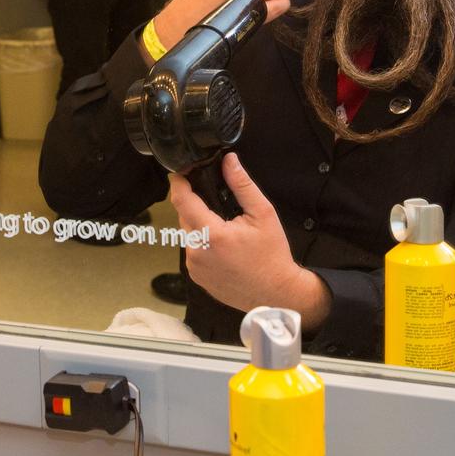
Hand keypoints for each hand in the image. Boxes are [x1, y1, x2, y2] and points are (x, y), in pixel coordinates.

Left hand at [169, 153, 330, 331]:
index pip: (182, 201)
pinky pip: (193, 251)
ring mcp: (194, 266)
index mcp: (212, 234)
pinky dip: (203, 244)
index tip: (179, 174)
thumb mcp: (263, 214)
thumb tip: (229, 162)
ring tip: (226, 230)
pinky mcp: (196, 276)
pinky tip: (223, 248)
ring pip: (188, 234)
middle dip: (197, 206)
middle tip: (220, 207)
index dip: (178, 183)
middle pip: (185, 216)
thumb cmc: (272, 256)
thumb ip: (242, 185)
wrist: (276, 294)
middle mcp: (198, 252)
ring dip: (200, 226)